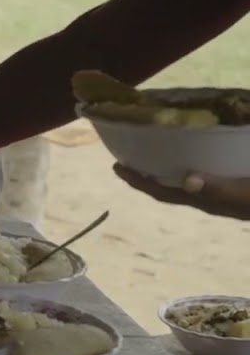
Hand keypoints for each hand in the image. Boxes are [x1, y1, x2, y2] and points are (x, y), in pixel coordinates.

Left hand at [114, 164, 249, 220]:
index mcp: (208, 201)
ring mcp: (222, 195)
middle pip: (169, 189)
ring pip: (185, 184)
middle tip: (126, 155)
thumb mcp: (246, 193)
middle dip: (147, 175)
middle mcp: (211, 199)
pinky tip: (191, 155)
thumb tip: (188, 180)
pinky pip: (205, 177)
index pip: (164, 193)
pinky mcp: (234, 187)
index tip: (116, 166)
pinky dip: (191, 165)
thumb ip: (221, 188)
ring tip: (150, 153)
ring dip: (166, 170)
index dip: (139, 182)